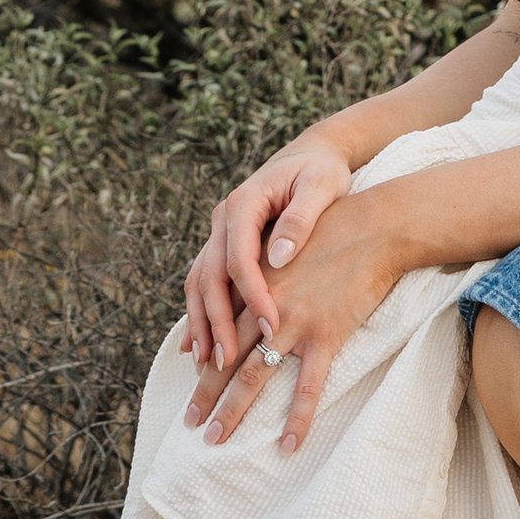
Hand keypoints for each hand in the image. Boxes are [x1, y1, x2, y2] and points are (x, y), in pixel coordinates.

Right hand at [181, 133, 353, 376]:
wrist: (310, 155)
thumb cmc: (321, 171)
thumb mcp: (322, 185)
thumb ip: (301, 218)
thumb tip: (280, 258)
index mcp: (244, 202)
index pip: (239, 259)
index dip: (253, 297)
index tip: (272, 328)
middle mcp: (223, 219)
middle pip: (210, 277)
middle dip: (217, 322)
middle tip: (227, 362)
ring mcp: (220, 233)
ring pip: (199, 283)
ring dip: (201, 324)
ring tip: (208, 363)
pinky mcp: (225, 246)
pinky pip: (205, 283)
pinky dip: (200, 313)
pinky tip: (197, 346)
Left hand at [186, 192, 409, 452]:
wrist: (376, 227)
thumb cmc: (335, 231)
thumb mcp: (289, 241)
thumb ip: (266, 266)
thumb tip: (250, 290)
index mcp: (257, 282)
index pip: (220, 324)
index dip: (204, 351)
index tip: (192, 373)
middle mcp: (267, 305)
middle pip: (226, 355)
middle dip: (205, 392)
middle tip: (191, 423)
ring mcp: (295, 322)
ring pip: (255, 374)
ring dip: (233, 410)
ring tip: (216, 438)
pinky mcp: (326, 333)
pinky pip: (308, 386)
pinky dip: (298, 418)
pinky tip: (289, 444)